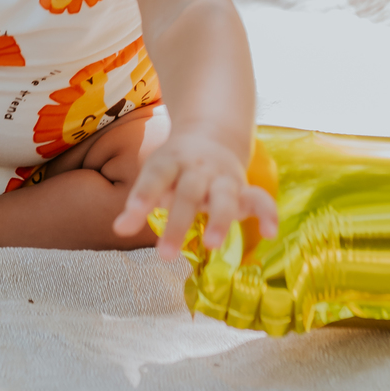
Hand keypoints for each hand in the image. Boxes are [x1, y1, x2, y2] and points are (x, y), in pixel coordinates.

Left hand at [112, 127, 277, 259]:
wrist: (212, 135)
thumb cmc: (175, 166)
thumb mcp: (155, 176)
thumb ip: (139, 203)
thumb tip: (118, 229)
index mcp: (171, 161)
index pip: (156, 176)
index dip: (143, 195)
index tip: (127, 219)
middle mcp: (198, 169)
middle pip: (188, 192)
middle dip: (177, 223)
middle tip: (164, 256)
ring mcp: (224, 178)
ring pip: (225, 197)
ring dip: (220, 220)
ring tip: (212, 245)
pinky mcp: (245, 190)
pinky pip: (261, 199)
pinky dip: (268, 213)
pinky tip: (271, 233)